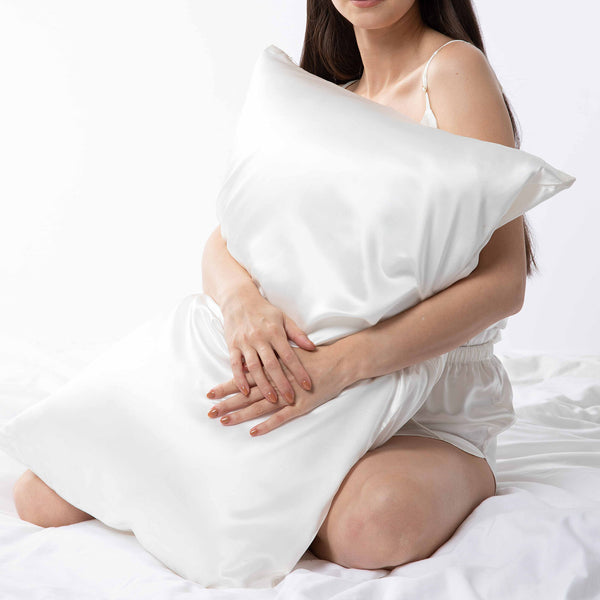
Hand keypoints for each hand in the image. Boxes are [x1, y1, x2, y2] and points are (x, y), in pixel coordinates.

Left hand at [206, 345, 347, 436]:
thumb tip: (251, 362)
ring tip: (224, 421)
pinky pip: (281, 417)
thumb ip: (270, 357)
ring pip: (259, 407)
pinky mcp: (301, 405)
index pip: (244, 378)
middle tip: (209, 412)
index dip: (226, 386)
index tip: (209, 393)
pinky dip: (267, 425)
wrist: (339, 361)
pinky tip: (253, 432)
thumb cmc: (314, 356)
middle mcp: (276, 381)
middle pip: (247, 394)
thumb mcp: (289, 351)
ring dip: (241, 415)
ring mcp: (288, 394)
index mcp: (272, 367)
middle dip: (227, 403)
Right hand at [217, 286, 316, 405]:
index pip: (289, 355)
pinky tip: (245, 392)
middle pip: (272, 365)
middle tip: (291, 399)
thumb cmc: (264, 311)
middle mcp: (260, 338)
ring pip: (254, 367)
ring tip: (272, 400)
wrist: (239, 299)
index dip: (299, 371)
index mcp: (275, 332)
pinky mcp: (232, 345)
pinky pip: (235, 364)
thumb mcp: (283, 318)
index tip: (308, 385)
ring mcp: (245, 342)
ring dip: (263, 385)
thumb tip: (313, 348)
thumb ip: (298, 334)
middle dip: (282, 383)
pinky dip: (239, 379)